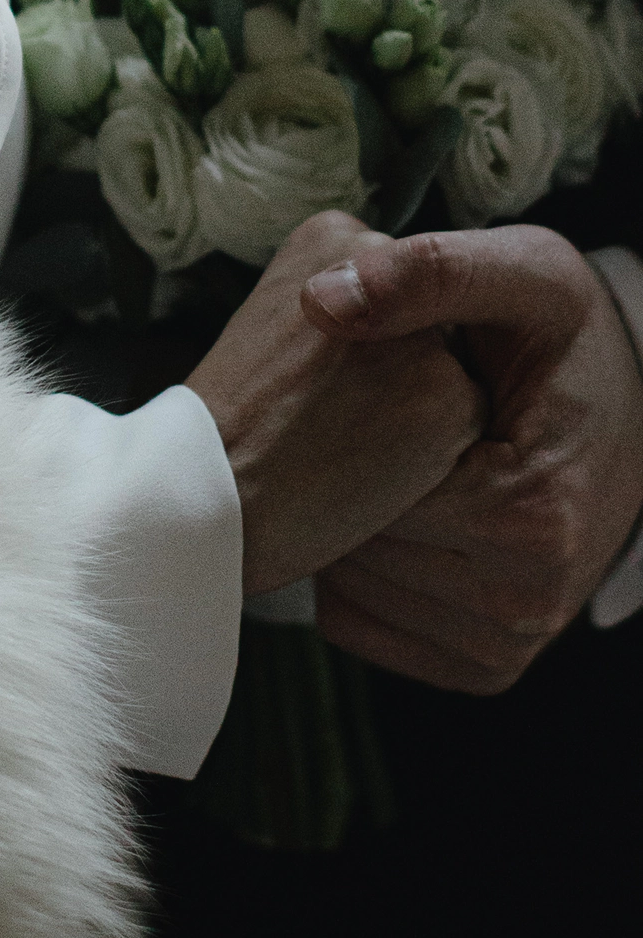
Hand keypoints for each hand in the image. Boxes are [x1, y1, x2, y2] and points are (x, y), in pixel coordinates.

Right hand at [185, 211, 484, 595]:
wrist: (207, 490)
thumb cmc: (232, 420)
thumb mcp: (273, 315)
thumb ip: (340, 303)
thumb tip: (396, 322)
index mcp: (334, 236)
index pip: (390, 289)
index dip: (355, 346)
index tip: (301, 373)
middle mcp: (386, 265)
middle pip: (427, 324)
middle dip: (393, 369)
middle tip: (320, 410)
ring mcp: (422, 330)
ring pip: (451, 373)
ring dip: (414, 410)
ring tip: (338, 439)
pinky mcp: (451, 395)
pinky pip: (466, 426)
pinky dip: (427, 455)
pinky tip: (365, 466)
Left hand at [300, 225, 642, 691]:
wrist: (633, 414)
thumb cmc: (566, 342)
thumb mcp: (522, 274)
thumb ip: (433, 270)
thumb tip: (325, 298)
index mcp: (531, 514)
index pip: (373, 485)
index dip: (354, 428)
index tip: (368, 386)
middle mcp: (524, 600)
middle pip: (359, 542)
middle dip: (350, 478)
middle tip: (371, 427)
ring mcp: (505, 644)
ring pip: (350, 587)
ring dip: (351, 525)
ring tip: (389, 468)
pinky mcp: (483, 667)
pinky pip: (358, 624)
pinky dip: (356, 573)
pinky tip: (393, 517)